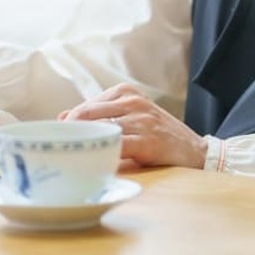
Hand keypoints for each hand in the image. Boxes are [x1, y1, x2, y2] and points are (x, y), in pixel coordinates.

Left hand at [59, 83, 206, 168]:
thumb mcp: (130, 118)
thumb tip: (62, 117)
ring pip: (98, 129)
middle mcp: (132, 101)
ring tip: (70, 158)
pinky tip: (93, 163)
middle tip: (58, 150)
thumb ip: (99, 116)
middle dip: (69, 133)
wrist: (196, 152)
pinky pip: (116, 145)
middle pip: (87, 114)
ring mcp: (141, 119)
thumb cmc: (158, 136)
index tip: (57, 139)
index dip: (69, 124)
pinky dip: (101, 154)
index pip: (85, 106)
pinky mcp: (148, 140)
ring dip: (82, 144)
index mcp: (126, 92)